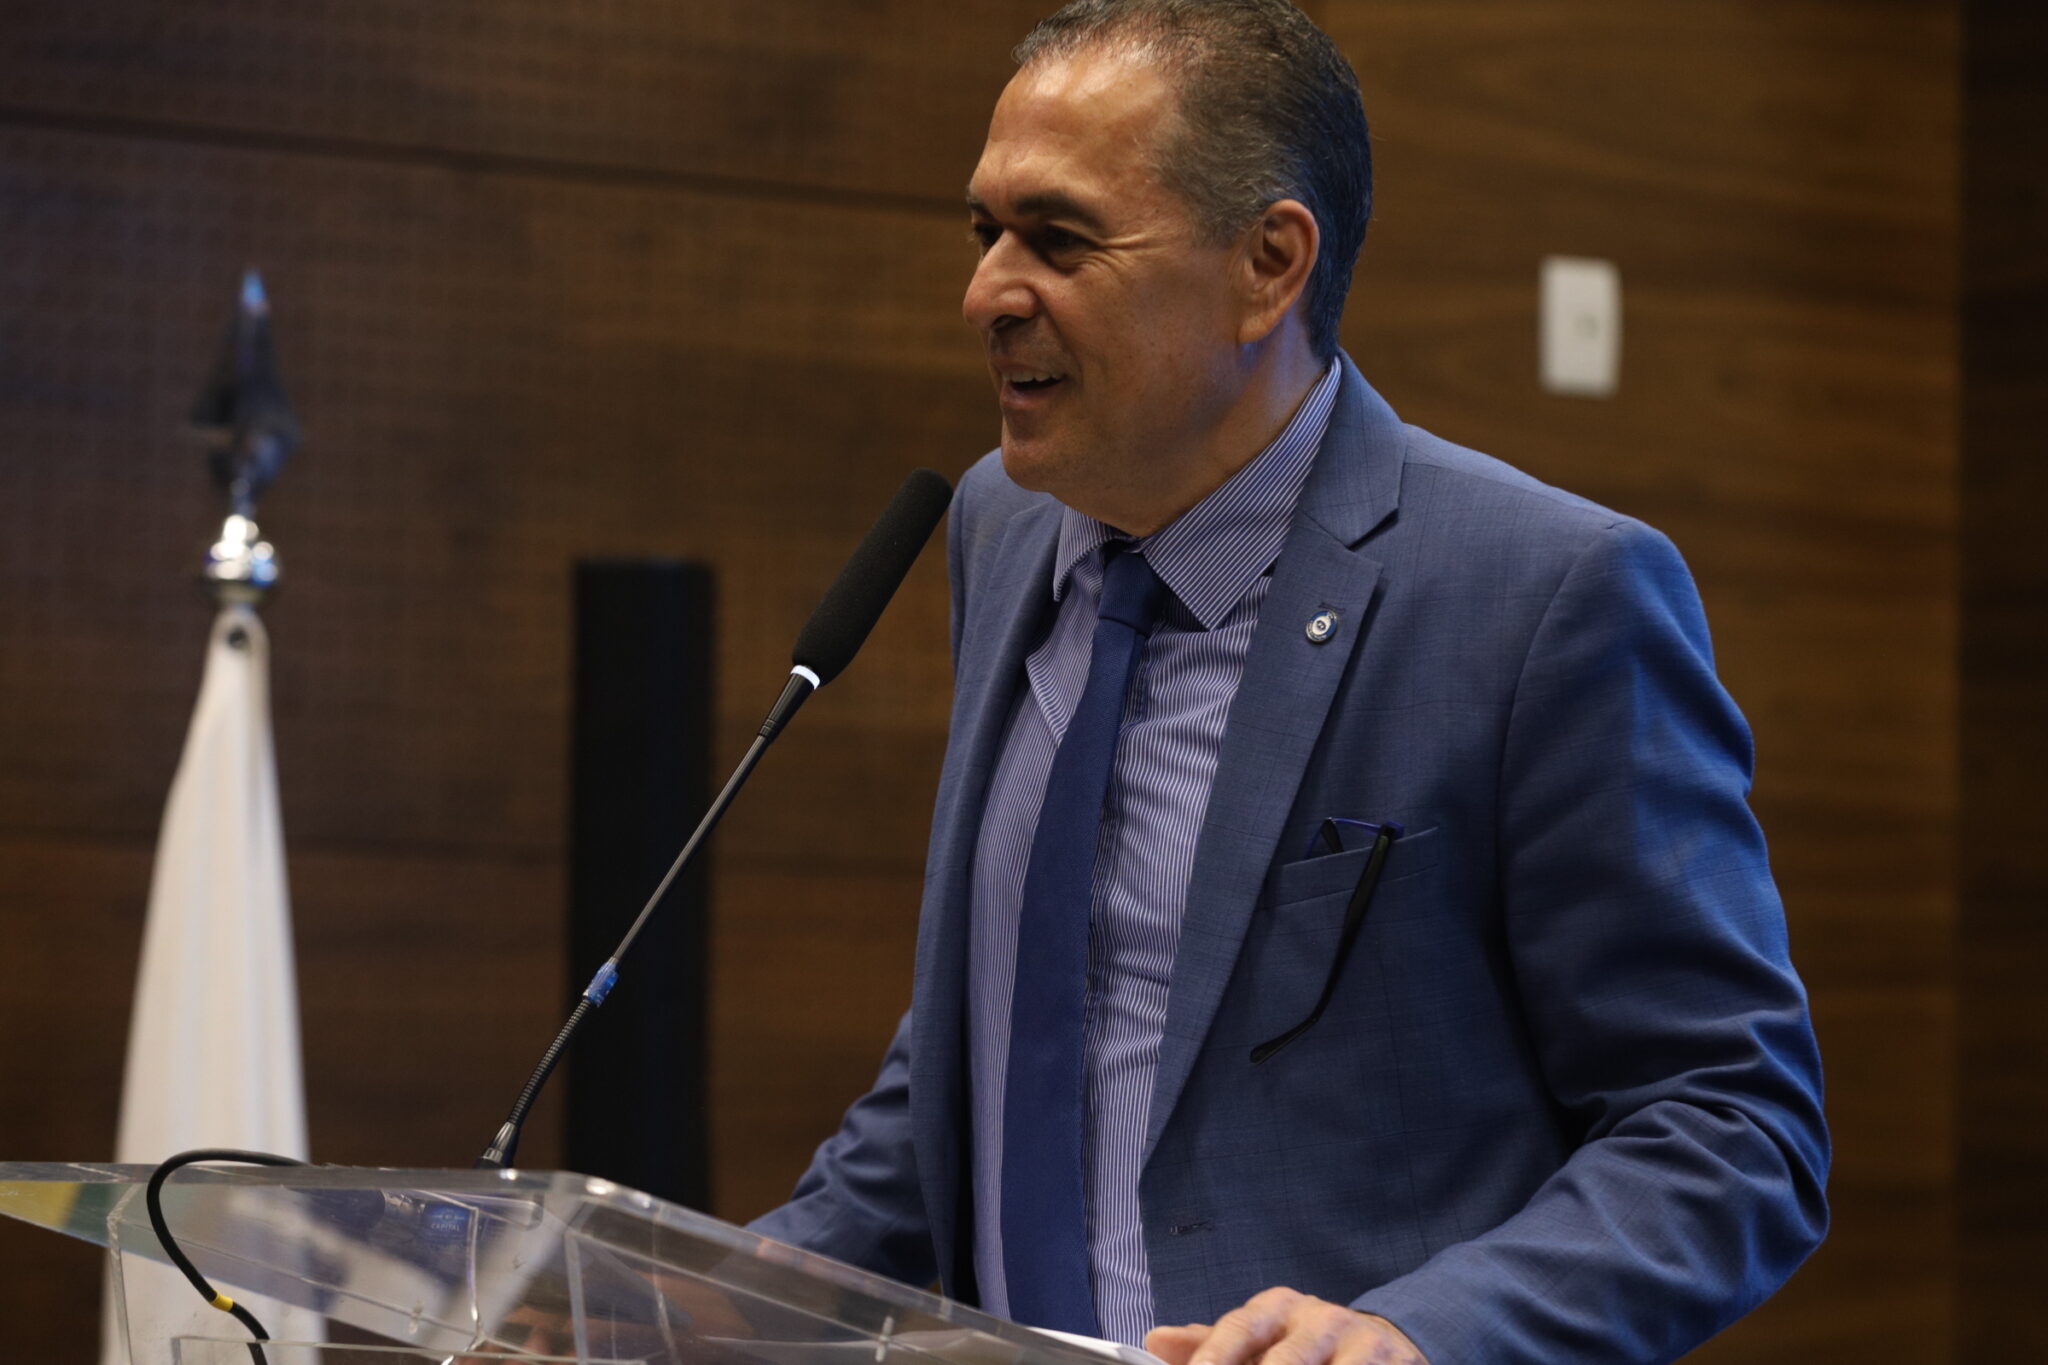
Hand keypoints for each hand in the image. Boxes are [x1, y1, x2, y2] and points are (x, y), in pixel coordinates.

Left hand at [1144, 1287, 1427, 1364]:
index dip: (1217, 1355)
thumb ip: (1212, 1344)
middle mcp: (1320, 1320)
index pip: (1241, 1328)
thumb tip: (1155, 1340)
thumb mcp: (1262, 1337)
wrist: (1386, 1344)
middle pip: (1285, 1362)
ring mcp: (1362, 1344)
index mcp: (1279, 1308)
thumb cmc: (1306, 1347)